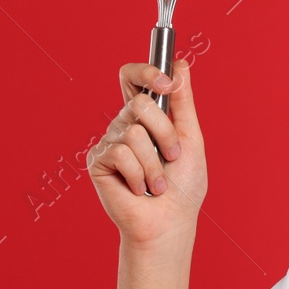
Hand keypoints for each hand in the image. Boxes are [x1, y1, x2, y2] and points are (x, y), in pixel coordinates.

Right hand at [88, 58, 206, 244]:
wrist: (170, 222)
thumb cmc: (184, 185)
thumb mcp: (190, 138)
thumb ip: (183, 102)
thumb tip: (180, 65)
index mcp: (146, 115)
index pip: (133, 78)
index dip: (145, 72)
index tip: (165, 82)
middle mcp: (124, 124)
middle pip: (139, 103)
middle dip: (165, 133)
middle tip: (171, 158)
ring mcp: (109, 142)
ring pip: (134, 132)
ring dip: (155, 163)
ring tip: (157, 182)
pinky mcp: (98, 161)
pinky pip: (121, 153)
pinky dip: (140, 175)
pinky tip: (139, 190)